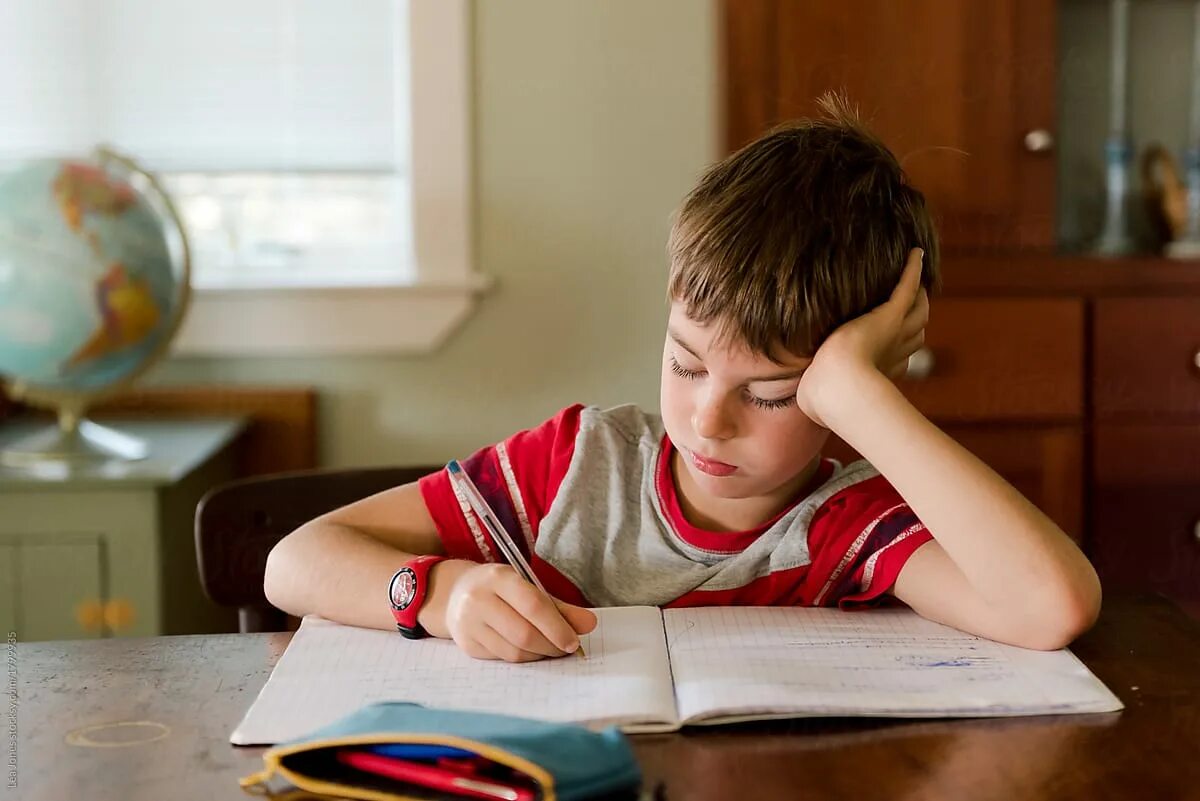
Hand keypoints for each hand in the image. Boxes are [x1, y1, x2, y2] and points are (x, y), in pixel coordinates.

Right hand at [422, 560, 597, 662]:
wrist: (454, 594)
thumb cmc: (499, 588)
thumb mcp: (526, 587)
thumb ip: (559, 606)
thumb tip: (589, 624)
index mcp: (499, 578)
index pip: (533, 605)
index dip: (557, 626)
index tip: (574, 641)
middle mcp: (479, 600)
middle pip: (524, 633)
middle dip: (551, 646)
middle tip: (566, 648)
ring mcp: (470, 624)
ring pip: (514, 651)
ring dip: (540, 655)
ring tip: (552, 649)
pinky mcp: (467, 645)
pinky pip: (504, 659)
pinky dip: (524, 658)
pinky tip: (532, 651)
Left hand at [795, 247, 928, 427]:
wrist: (837, 389)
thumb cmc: (824, 400)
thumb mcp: (820, 398)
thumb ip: (818, 393)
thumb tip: (807, 401)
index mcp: (880, 371)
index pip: (901, 356)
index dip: (901, 348)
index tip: (896, 342)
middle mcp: (894, 351)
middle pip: (916, 330)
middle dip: (917, 318)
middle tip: (917, 300)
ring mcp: (895, 331)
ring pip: (918, 309)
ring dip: (919, 293)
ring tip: (918, 276)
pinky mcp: (889, 314)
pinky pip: (907, 286)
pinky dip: (913, 268)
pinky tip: (916, 252)